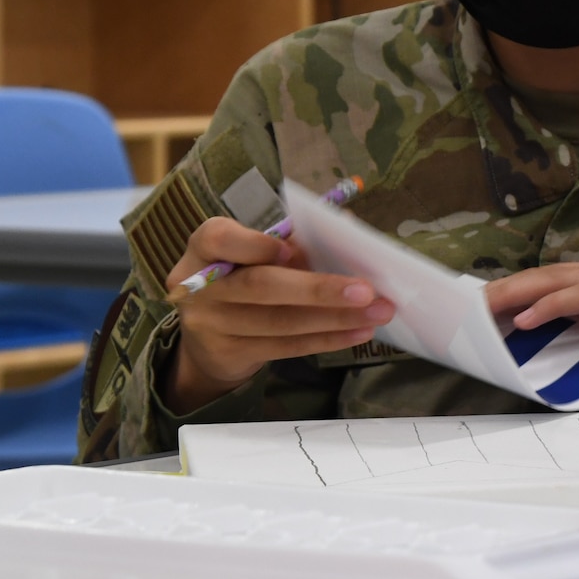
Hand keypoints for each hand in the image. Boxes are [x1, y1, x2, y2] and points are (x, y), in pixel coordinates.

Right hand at [166, 218, 395, 412]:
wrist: (209, 336)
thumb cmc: (244, 275)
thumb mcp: (258, 251)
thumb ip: (294, 238)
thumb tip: (346, 225)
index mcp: (205, 246)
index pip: (219, 238)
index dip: (256, 245)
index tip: (293, 249)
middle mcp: (201, 285)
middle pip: (261, 286)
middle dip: (319, 289)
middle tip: (367, 291)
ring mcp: (211, 323)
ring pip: (280, 321)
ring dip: (335, 318)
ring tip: (377, 312)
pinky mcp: (229, 353)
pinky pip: (285, 346)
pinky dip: (326, 339)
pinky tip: (358, 332)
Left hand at [484, 256, 578, 369]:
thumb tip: (533, 354)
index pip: (551, 280)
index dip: (512, 290)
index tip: (475, 308)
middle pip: (549, 274)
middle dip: (504, 289)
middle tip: (465, 308)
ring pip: (563, 280)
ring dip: (519, 294)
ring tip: (485, 312)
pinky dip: (555, 305)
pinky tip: (528, 318)